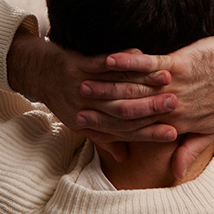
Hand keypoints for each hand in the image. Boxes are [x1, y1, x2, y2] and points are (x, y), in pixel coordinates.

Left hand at [6, 27, 175, 160]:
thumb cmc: (64, 99)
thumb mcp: (82, 123)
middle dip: (152, 108)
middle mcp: (84, 109)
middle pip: (124, 112)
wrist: (37, 73)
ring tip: (167, 79)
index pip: (125, 132)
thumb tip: (124, 158)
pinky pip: (101, 63)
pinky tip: (140, 55)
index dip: (148, 134)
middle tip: (176, 105)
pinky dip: (122, 60)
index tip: (172, 133)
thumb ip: (107, 138)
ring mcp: (79, 87)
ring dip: (143, 82)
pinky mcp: (74, 66)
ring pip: (117, 87)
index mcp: (89, 125)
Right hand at [78, 21, 213, 175]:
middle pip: (130, 112)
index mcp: (177, 124)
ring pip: (136, 90)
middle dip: (101, 109)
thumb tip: (176, 174)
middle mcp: (173, 109)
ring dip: (107, 86)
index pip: (137, 131)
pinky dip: (129, 62)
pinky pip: (149, 65)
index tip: (87, 128)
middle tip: (75, 106)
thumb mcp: (211, 129)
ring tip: (82, 83)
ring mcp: (176, 86)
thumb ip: (190, 149)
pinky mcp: (180, 64)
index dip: (110, 131)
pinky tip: (109, 59)